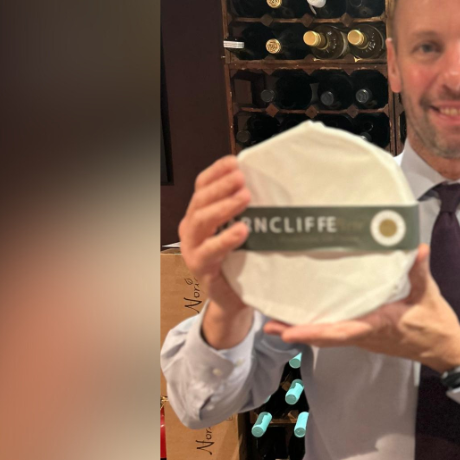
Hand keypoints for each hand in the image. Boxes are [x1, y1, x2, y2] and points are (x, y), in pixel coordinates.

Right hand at [178, 155, 252, 347]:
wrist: (234, 298)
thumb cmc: (241, 259)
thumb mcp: (242, 228)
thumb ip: (246, 209)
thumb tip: (267, 180)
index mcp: (199, 213)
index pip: (202, 185)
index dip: (216, 171)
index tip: (235, 161)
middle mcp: (191, 228)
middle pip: (200, 200)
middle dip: (221, 186)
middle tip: (242, 179)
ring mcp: (192, 248)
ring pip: (201, 221)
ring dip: (223, 207)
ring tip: (244, 198)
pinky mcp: (200, 268)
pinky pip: (209, 251)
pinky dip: (225, 239)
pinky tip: (242, 230)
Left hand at [263, 244, 459, 372]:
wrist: (445, 349)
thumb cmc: (436, 325)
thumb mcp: (429, 295)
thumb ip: (420, 271)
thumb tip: (417, 247)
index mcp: (378, 324)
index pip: (340, 332)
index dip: (313, 332)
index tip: (287, 332)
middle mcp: (366, 335)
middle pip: (325, 337)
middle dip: (296, 331)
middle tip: (268, 324)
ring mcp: (365, 338)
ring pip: (328, 337)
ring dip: (303, 330)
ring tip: (276, 321)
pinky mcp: (367, 336)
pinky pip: (337, 334)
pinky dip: (318, 328)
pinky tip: (305, 317)